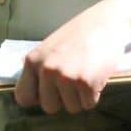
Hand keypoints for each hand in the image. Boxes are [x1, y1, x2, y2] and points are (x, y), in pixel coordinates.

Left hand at [14, 0, 130, 113]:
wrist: (106, 22)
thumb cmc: (79, 34)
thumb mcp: (50, 47)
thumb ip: (40, 68)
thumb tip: (32, 95)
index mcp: (33, 61)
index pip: (23, 97)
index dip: (38, 98)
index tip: (50, 92)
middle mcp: (47, 70)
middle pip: (49, 107)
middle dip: (63, 100)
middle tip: (73, 82)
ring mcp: (66, 77)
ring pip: (71, 108)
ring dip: (81, 98)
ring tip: (86, 75)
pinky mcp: (87, 83)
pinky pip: (88, 104)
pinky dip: (95, 96)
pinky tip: (96, 76)